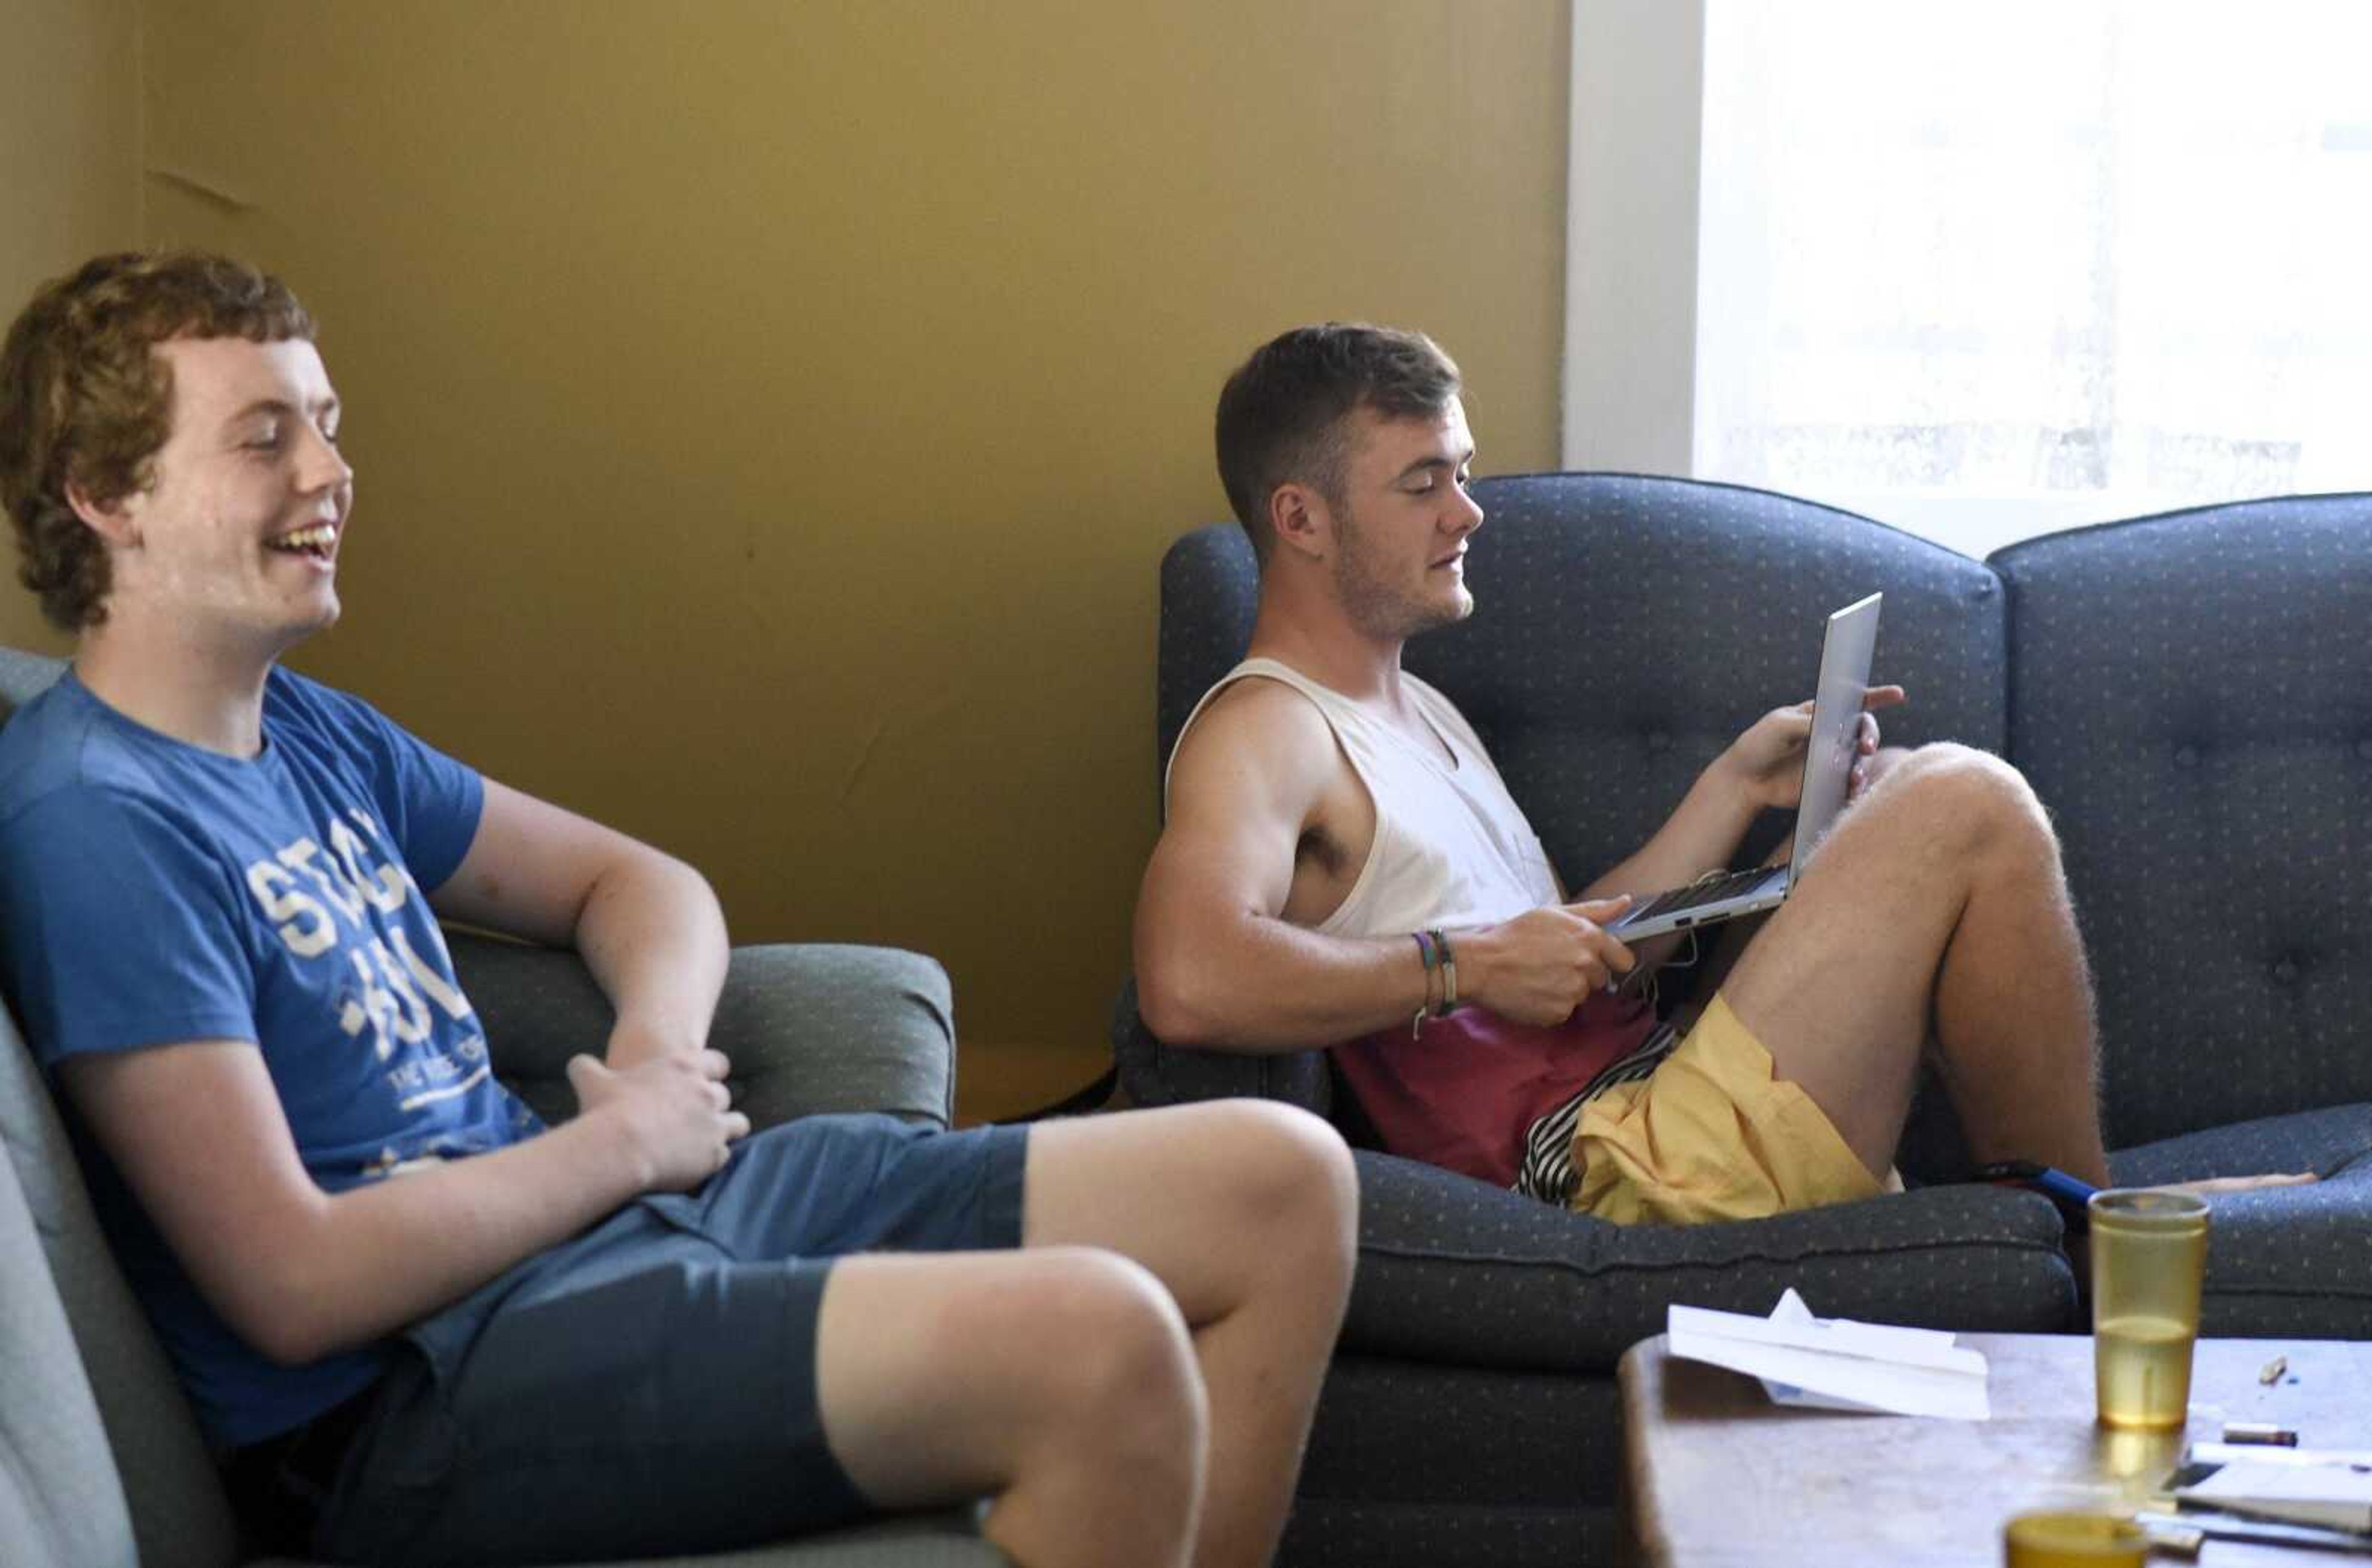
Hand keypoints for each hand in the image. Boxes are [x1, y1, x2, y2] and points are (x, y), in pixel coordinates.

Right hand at [567, 1048, 750, 1192]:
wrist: (620, 1147)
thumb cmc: (606, 1110)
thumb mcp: (591, 1079)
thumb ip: (587, 1067)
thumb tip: (577, 1063)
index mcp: (685, 1068)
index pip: (717, 1062)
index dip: (711, 1072)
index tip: (703, 1081)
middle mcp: (707, 1093)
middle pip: (725, 1094)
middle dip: (713, 1104)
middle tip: (698, 1116)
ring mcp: (715, 1124)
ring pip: (738, 1123)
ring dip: (726, 1129)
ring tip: (710, 1139)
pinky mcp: (715, 1154)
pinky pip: (726, 1154)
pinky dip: (715, 1158)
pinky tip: (701, 1163)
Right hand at [1458, 897, 1636, 1026]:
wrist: (1482, 964)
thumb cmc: (1514, 935)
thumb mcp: (1553, 913)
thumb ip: (1594, 910)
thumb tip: (1625, 902)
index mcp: (1589, 938)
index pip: (1624, 959)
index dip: (1610, 959)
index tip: (1595, 960)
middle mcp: (1586, 966)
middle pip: (1600, 978)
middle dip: (1583, 973)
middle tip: (1553, 964)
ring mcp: (1573, 992)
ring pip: (1580, 994)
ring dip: (1565, 989)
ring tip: (1538, 977)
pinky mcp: (1559, 1013)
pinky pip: (1564, 1011)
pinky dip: (1551, 1005)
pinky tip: (1533, 991)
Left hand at [1721, 685, 1905, 810]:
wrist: (1744, 780)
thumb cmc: (1758, 745)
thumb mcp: (1779, 726)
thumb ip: (1807, 723)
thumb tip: (1835, 727)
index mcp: (1822, 714)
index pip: (1855, 701)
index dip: (1878, 697)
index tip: (1898, 694)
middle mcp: (1833, 735)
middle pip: (1865, 731)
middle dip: (1872, 737)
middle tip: (1866, 747)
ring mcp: (1834, 760)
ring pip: (1862, 761)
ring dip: (1863, 767)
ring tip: (1853, 778)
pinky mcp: (1830, 783)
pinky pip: (1851, 785)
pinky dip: (1856, 788)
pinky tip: (1851, 791)